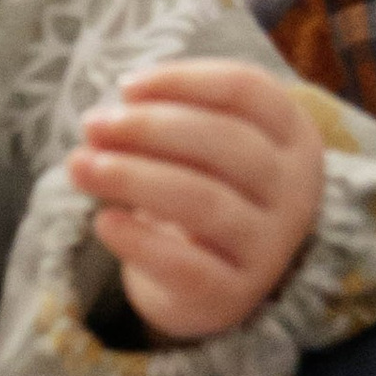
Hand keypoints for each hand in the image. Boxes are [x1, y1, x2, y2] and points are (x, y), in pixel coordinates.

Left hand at [66, 57, 323, 344]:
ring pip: (204, 202)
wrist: (212, 281)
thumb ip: (163, 121)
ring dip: (133, 178)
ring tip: (80, 166)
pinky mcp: (234, 295)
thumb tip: (106, 119)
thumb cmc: (203, 190)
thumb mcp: (199, 147)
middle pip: (226, 141)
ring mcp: (270, 248)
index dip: (182, 79)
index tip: (125, 86)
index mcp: (293, 137)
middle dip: (149, 127)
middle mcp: (295, 191)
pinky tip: (104, 221)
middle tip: (92, 125)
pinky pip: (186, 266)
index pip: (246, 90)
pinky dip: (139, 241)